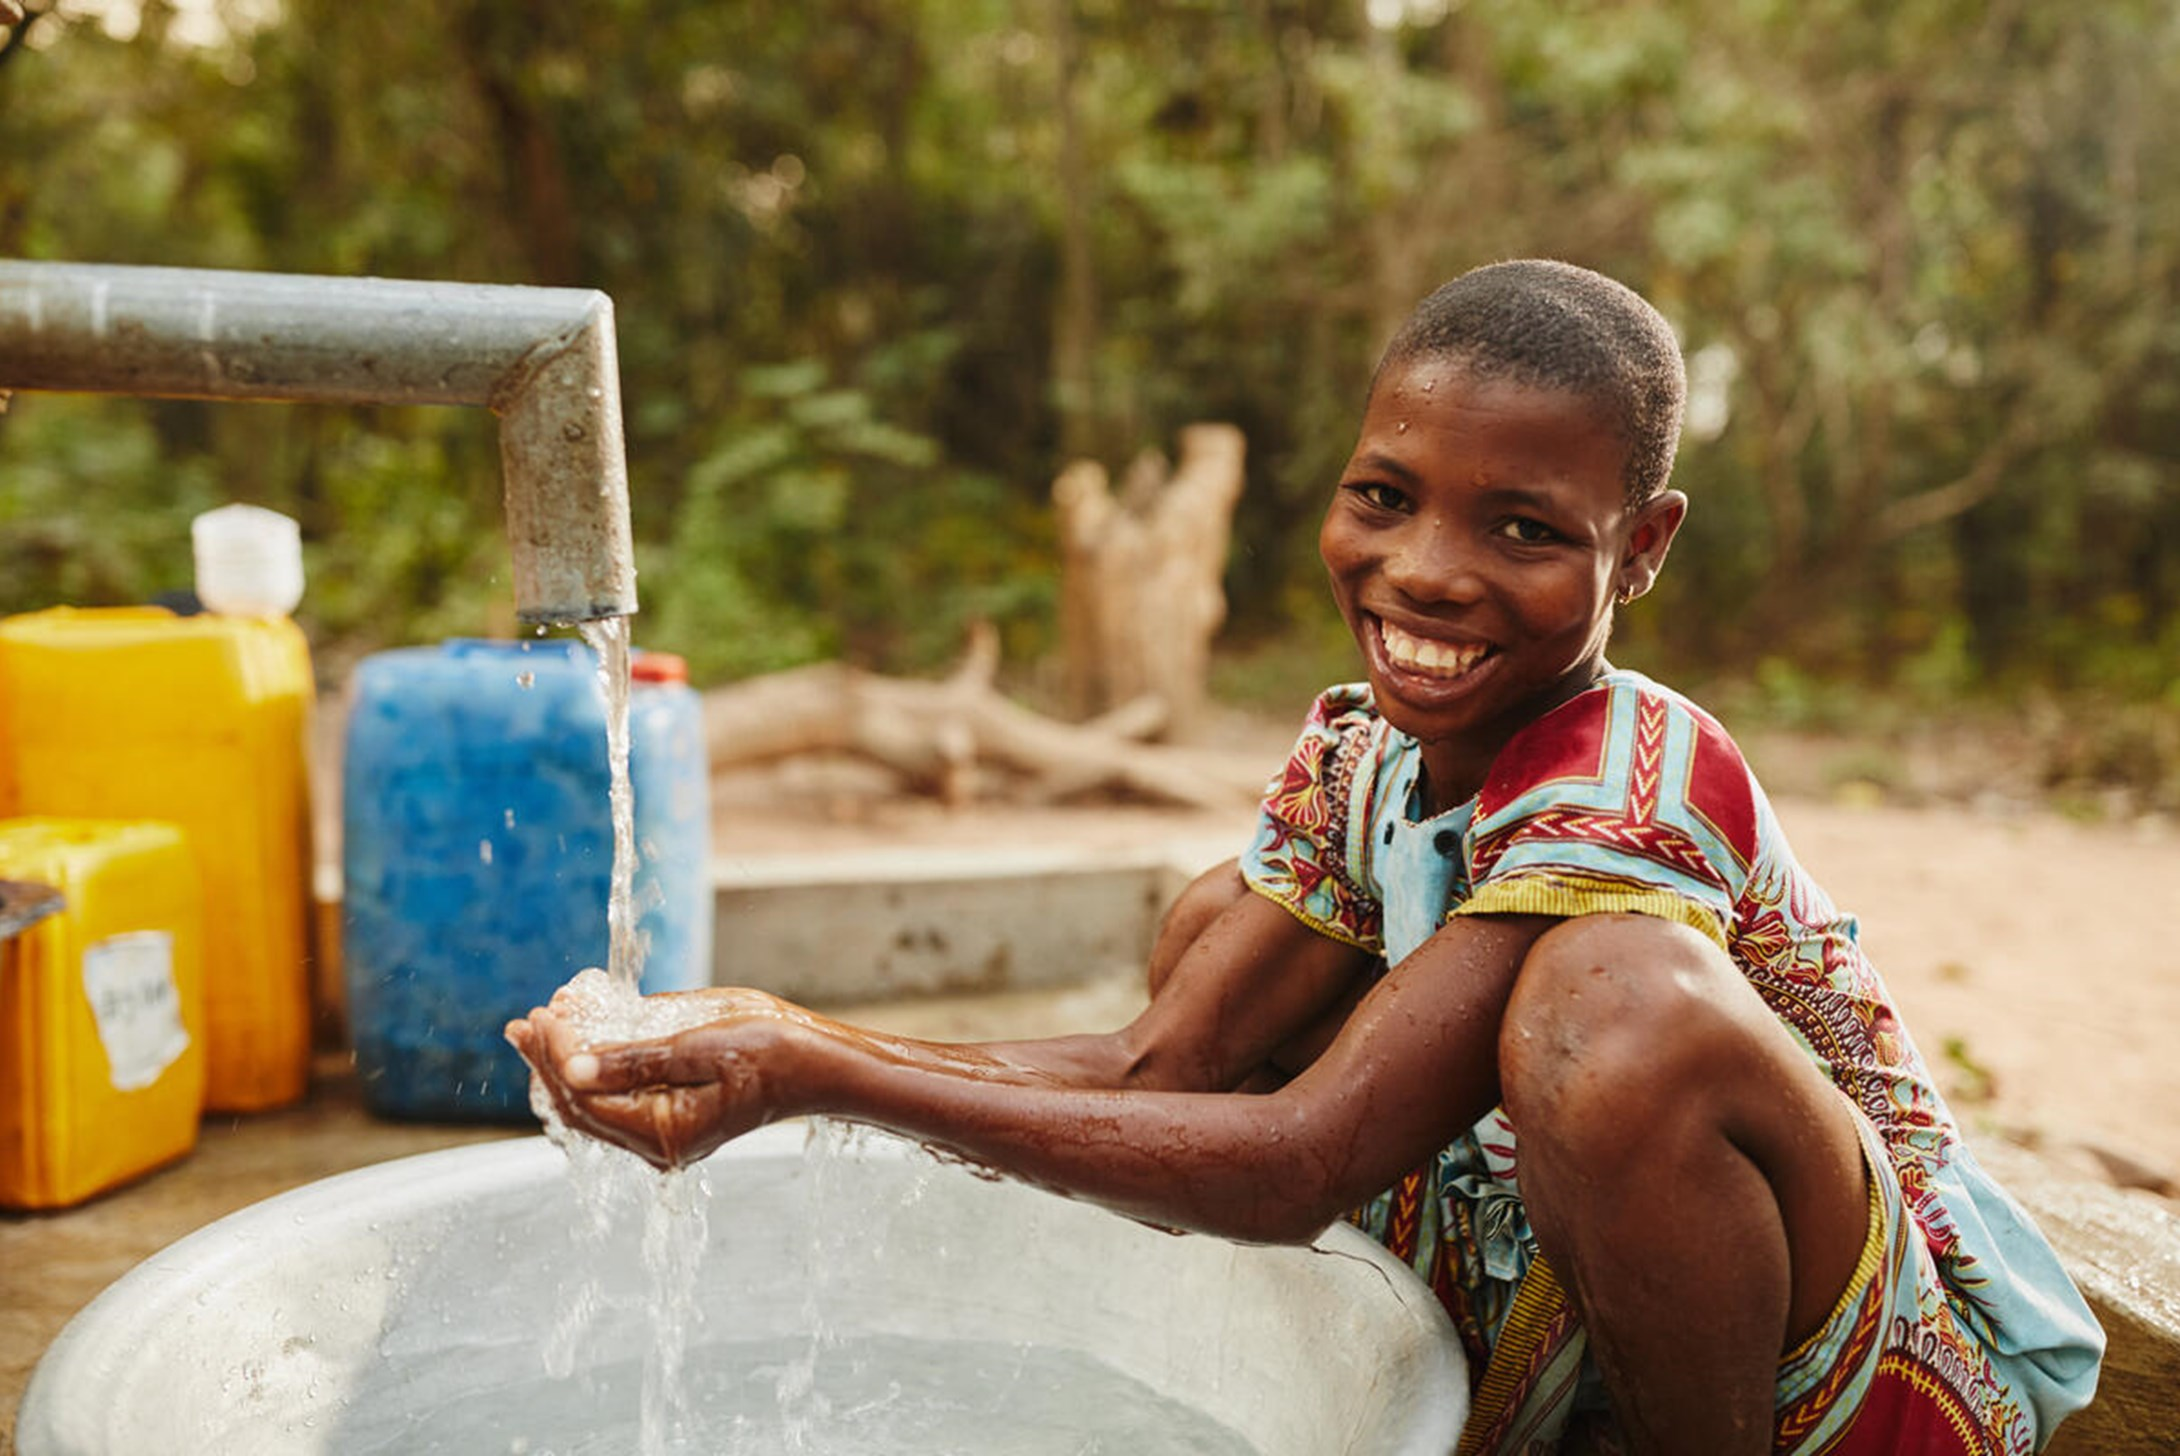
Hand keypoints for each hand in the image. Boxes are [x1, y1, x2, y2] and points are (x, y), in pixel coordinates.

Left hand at [504, 985, 817, 1169]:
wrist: (818, 1065)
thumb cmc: (773, 1053)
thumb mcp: (704, 1046)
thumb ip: (637, 1057)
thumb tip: (573, 1066)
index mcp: (664, 1132)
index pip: (586, 1098)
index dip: (557, 1056)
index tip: (545, 1014)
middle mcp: (658, 1141)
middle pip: (581, 1107)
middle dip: (548, 1061)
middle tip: (522, 1022)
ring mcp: (664, 1130)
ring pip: (594, 1103)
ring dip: (564, 1063)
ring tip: (540, 1025)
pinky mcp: (672, 1113)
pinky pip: (617, 1096)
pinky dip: (594, 1065)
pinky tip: (579, 1035)